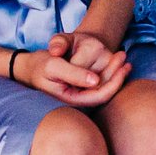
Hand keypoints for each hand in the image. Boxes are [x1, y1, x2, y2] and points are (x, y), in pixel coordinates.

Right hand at [15, 33, 130, 108]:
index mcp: (72, 100)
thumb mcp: (54, 65)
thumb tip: (95, 81)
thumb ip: (74, 73)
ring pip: (104, 86)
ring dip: (115, 70)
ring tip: (123, 54)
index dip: (114, 82)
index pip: (100, 96)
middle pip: (105, 91)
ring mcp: (81, 93)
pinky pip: (100, 81)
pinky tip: (117, 60)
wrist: (30, 67)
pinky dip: (109, 70)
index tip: (123, 64)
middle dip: (118, 74)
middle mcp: (79, 99)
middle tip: (125, 55)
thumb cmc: (40, 66)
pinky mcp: (82, 87)